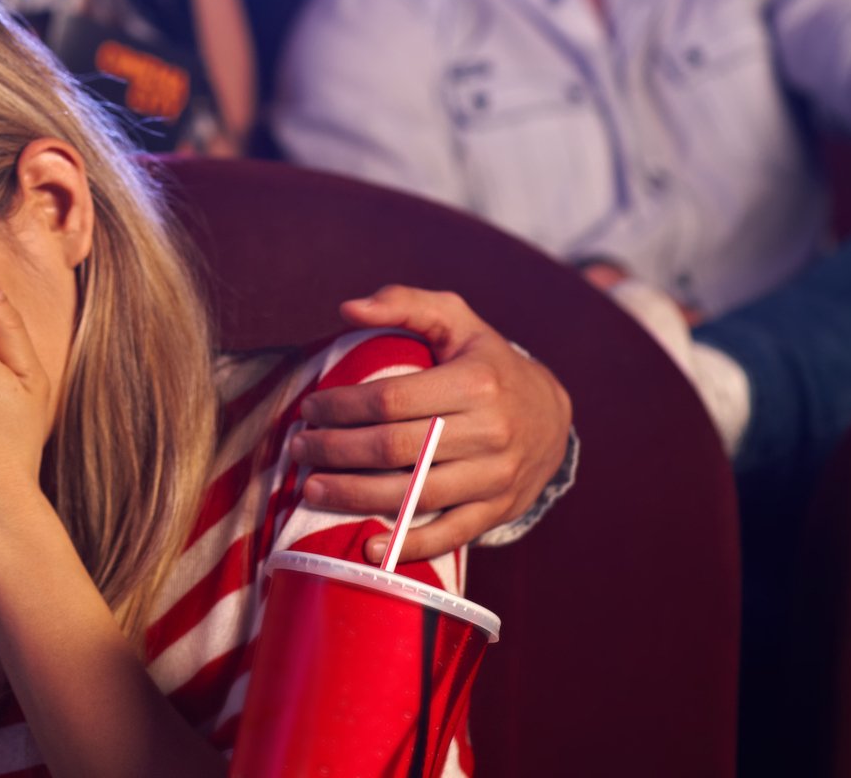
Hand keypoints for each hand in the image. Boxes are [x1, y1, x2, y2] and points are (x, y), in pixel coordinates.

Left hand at [287, 286, 572, 563]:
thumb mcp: (455, 319)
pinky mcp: (498, 510)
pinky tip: (368, 546)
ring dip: (355, 496)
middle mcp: (490, 432)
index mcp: (476, 383)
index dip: (341, 406)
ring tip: (311, 489)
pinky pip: (450, 534)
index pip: (390, 400)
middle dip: (336, 451)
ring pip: (413, 494)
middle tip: (298, 449)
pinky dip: (408, 545)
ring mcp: (496, 477)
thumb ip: (403, 303)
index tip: (309, 408)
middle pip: (394, 448)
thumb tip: (347, 308)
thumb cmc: (486, 361)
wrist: (552, 415)